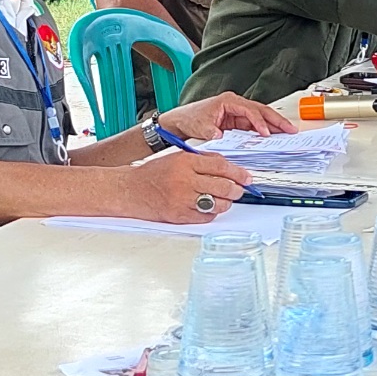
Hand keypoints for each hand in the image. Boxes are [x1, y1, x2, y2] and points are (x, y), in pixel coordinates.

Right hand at [132, 151, 253, 222]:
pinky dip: (212, 212)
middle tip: (240, 190)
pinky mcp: (179, 216)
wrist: (130, 190)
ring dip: (226, 202)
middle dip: (236, 189)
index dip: (238, 172)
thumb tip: (228, 168)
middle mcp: (185, 180)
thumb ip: (202, 161)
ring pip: (218, 203)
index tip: (246, 177)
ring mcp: (182, 200)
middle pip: (223, 186)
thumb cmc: (153, 174)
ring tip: (225, 199)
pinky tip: (209, 207)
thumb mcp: (177, 158)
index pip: (220, 166)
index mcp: (185, 162)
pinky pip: (206, 216)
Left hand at [158, 92, 296, 138]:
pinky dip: (265, 130)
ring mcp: (237, 112)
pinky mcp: (237, 121)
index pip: (250, 111)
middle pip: (261, 110)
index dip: (259, 123)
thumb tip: (221, 137)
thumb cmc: (190, 118)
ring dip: (274, 125)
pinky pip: (255, 125)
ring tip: (288, 132)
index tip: (265, 134)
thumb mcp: (200, 126)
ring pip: (261, 117)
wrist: (181, 121)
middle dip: (276, 120)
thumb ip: (211, 132)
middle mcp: (235, 104)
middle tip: (290, 129)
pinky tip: (274, 136)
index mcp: (228, 101)